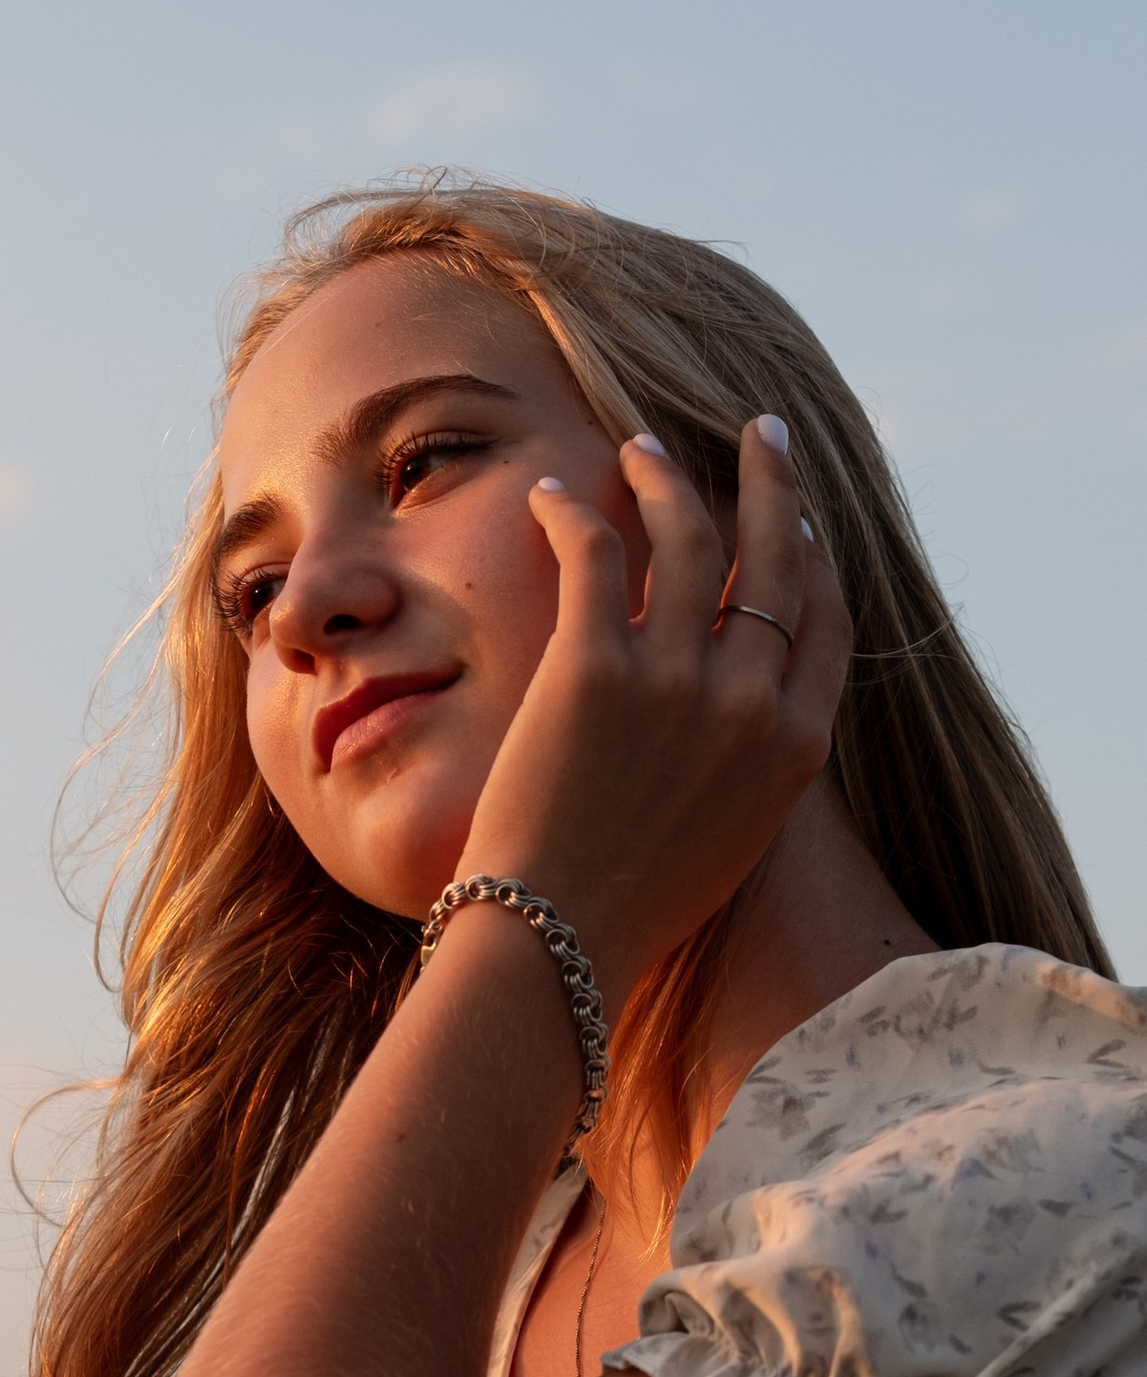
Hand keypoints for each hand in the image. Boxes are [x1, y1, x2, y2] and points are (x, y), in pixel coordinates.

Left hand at [453, 413, 847, 1007]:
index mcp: (796, 746)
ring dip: (664, 477)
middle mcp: (751, 702)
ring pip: (687, 536)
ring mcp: (677, 680)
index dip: (812, 552)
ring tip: (638, 446)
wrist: (560, 942)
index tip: (796, 513)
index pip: (825, 617)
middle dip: (770, 481)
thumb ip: (748, 764)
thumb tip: (739, 717)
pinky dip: (573, 513)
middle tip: (757, 434)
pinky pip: (595, 556)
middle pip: (775, 557)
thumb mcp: (731, 839)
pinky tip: (552, 492)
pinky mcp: (595, 668)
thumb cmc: (632, 907)